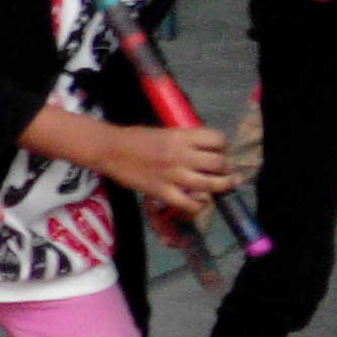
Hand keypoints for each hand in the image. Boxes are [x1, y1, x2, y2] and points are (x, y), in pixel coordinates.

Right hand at [102, 123, 237, 212]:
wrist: (110, 150)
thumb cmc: (135, 138)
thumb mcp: (165, 131)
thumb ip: (185, 140)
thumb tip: (204, 149)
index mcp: (182, 137)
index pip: (218, 140)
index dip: (223, 146)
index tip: (220, 151)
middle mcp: (182, 155)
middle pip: (219, 163)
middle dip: (226, 167)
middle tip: (223, 171)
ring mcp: (173, 175)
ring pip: (211, 184)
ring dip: (223, 186)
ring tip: (225, 185)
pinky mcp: (163, 192)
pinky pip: (190, 204)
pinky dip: (199, 205)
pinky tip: (200, 202)